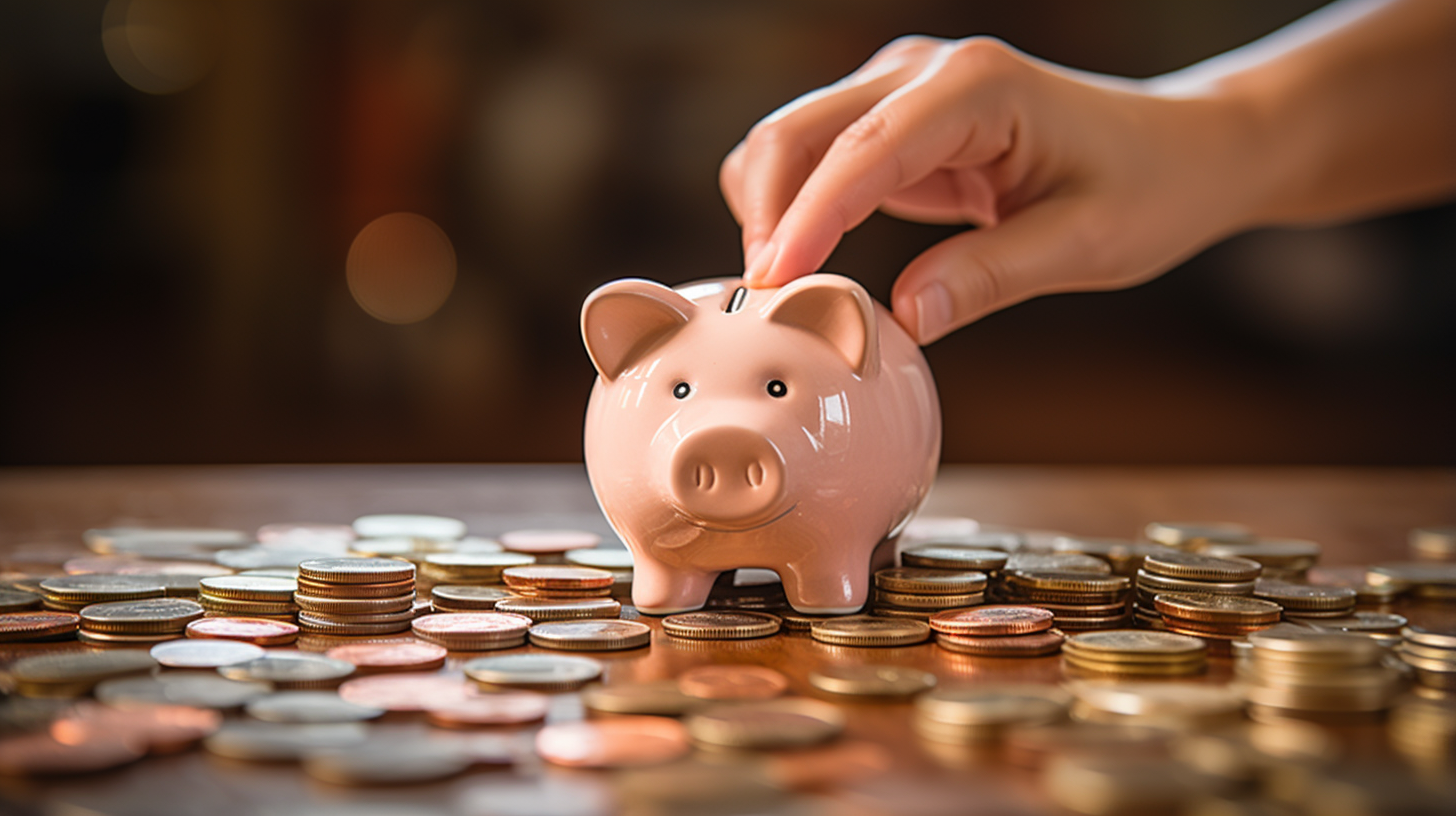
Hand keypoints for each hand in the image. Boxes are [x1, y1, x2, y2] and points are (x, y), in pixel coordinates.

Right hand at [720, 36, 1265, 343]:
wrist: (1179, 149)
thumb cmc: (1147, 188)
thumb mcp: (1085, 244)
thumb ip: (990, 276)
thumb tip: (901, 318)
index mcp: (979, 87)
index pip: (864, 150)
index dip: (808, 218)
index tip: (774, 282)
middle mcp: (926, 70)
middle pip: (798, 130)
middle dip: (767, 216)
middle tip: (768, 306)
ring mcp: (902, 89)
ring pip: (790, 140)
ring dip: (769, 212)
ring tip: (788, 292)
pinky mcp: (894, 121)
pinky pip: (813, 159)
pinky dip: (792, 208)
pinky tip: (810, 262)